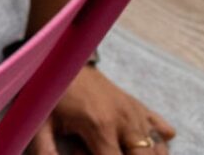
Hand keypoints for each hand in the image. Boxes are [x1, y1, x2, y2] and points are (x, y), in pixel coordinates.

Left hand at [25, 66, 174, 154]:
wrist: (63, 57)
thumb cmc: (50, 92)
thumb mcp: (40, 121)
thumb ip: (46, 150)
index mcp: (99, 126)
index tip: (82, 152)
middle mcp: (124, 121)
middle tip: (97, 149)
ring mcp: (136, 113)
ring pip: (156, 150)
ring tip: (108, 146)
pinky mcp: (140, 108)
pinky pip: (163, 132)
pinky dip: (156, 144)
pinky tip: (130, 142)